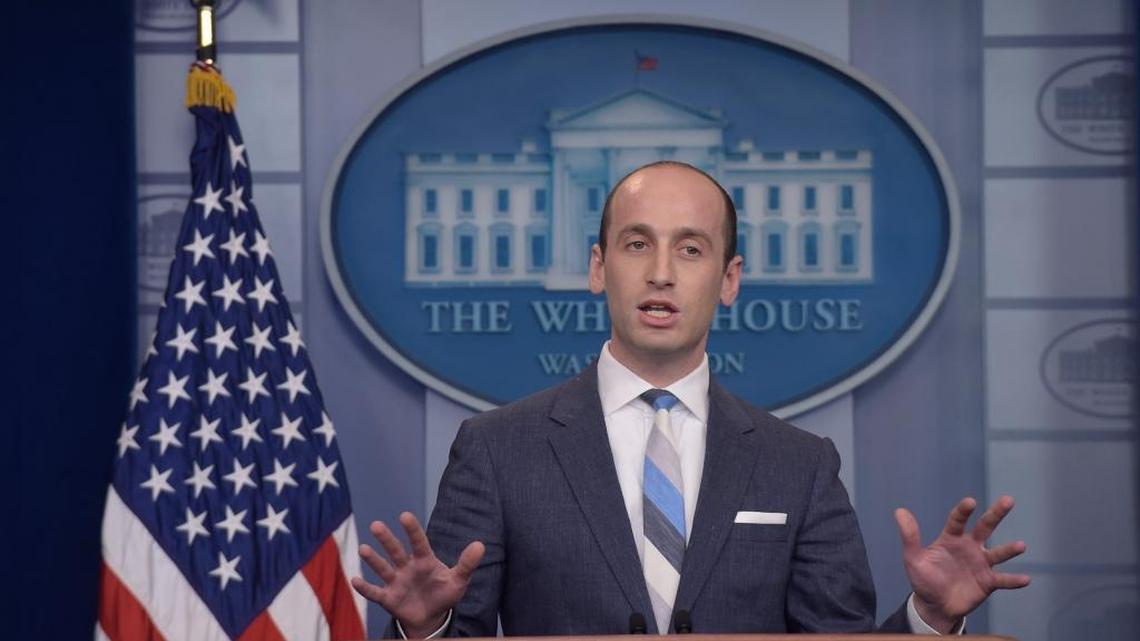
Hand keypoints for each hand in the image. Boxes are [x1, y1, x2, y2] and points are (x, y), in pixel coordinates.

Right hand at [350, 512, 484, 638]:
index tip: (405, 515)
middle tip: (376, 525)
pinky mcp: (388, 598)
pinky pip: (375, 592)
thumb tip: (480, 545)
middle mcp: (407, 567)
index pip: (418, 543)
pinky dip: (365, 588)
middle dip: (386, 539)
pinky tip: (355, 580)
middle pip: (396, 551)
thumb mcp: (459, 580)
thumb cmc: (444, 594)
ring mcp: (396, 582)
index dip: (412, 530)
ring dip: (373, 560)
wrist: (431, 617)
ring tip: (363, 549)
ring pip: (383, 568)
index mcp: (424, 561)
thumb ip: (467, 564)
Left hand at [895, 496, 1030, 633]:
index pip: (958, 520)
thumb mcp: (914, 558)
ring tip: (1020, 545)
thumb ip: (910, 536)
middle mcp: (970, 547)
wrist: (935, 605)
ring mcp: (981, 564)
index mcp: (951, 538)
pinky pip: (1003, 580)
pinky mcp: (988, 582)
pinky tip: (1026, 579)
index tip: (970, 502)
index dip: (963, 511)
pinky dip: (1013, 580)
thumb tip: (899, 511)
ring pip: (998, 553)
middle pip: (985, 527)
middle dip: (996, 514)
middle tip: (1008, 500)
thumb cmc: (924, 578)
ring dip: (1009, 550)